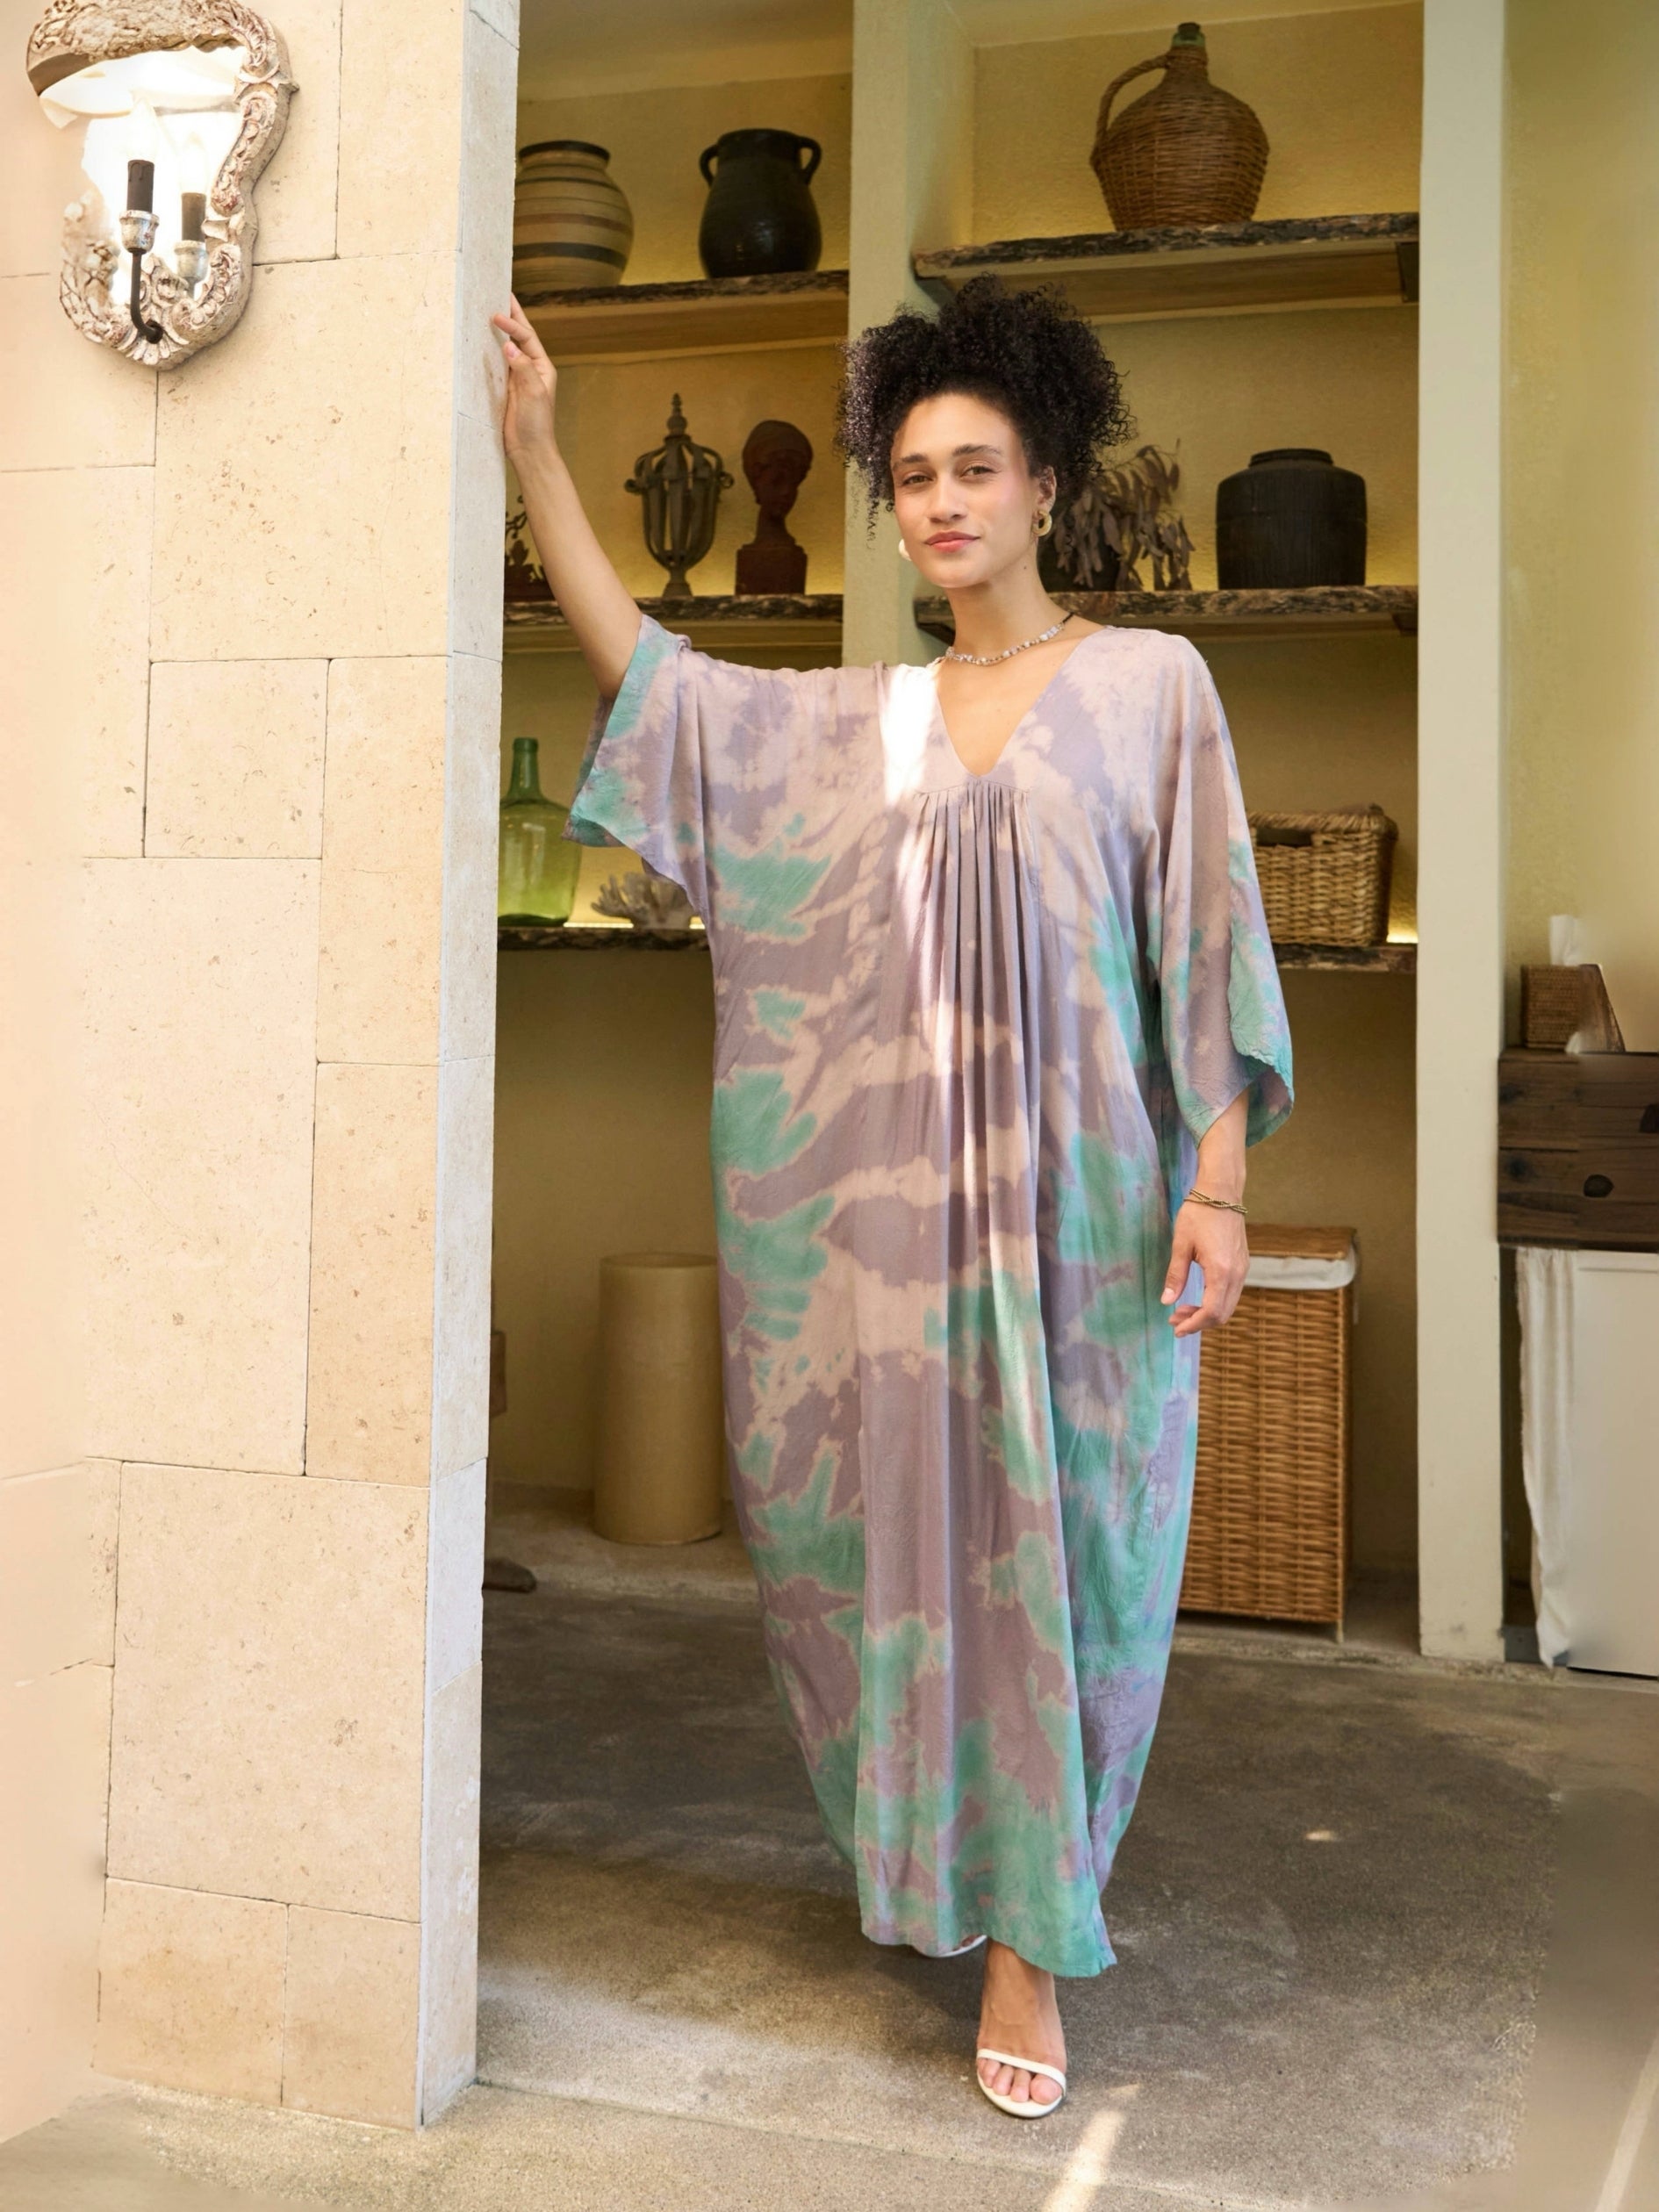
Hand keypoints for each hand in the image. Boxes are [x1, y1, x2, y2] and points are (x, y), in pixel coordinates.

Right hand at [492, 296, 557, 464]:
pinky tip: (481, 340)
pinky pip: (496, 364)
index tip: (496, 315)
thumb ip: (522, 368)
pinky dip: (489, 350)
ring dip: (498, 330)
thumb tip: (508, 345)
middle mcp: (530, 369)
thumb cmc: (536, 425)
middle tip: (500, 294)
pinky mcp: (504, 388)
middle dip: (511, 316)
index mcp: (542, 367)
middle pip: (519, 337)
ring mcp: (516, 378)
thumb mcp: (533, 394)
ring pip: (506, 348)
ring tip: (489, 310)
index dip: (513, 324)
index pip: (526, 337)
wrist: (529, 451)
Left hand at [1161, 1198, 1248, 1336]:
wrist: (1222, 1192)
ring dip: (1206, 1313)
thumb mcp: (1181, 1244)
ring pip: (1228, 1305)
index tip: (1176, 1328)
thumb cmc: (1199, 1214)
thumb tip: (1166, 1301)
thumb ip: (1175, 1275)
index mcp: (1221, 1271)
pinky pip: (1231, 1293)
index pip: (1211, 1311)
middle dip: (1198, 1322)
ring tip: (1181, 1310)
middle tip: (1174, 1320)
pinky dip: (1215, 1302)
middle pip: (1222, 1314)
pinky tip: (1198, 1297)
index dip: (1193, 1324)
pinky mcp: (1242, 1264)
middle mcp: (1237, 1274)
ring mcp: (1242, 1269)